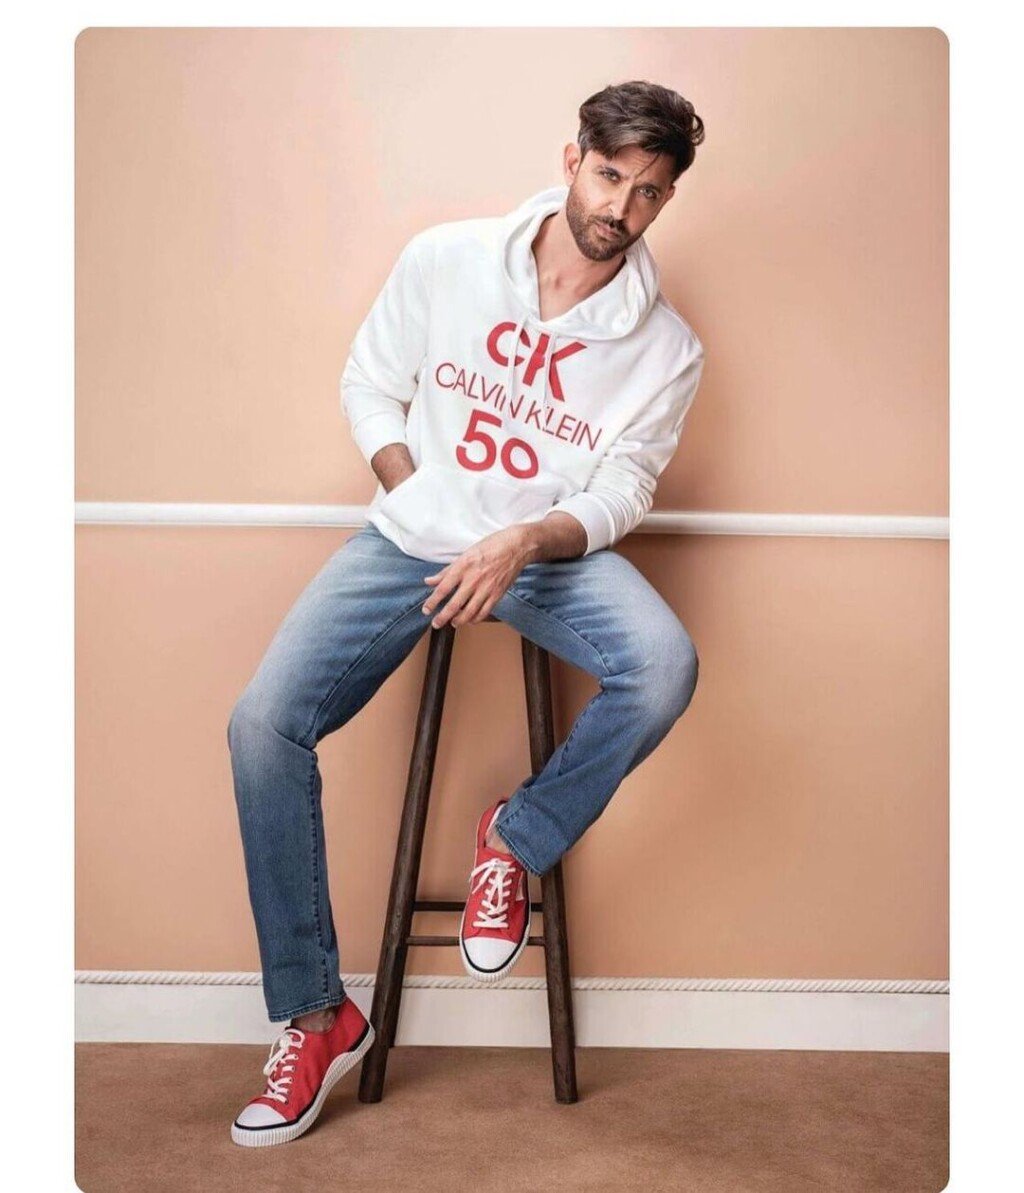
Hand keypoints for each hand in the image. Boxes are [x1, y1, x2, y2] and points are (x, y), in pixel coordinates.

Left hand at [421, 526, 535, 628]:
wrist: (517, 546)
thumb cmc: (491, 546)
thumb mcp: (465, 554)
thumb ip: (447, 571)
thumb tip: (430, 581)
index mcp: (463, 566)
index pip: (443, 588)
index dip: (432, 602)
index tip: (426, 610)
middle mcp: (474, 579)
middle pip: (454, 604)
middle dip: (442, 617)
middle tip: (436, 623)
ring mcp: (487, 588)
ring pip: (469, 612)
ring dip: (458, 621)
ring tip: (452, 623)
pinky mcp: (498, 594)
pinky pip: (484, 612)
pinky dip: (475, 618)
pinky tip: (470, 619)